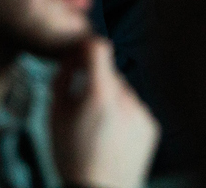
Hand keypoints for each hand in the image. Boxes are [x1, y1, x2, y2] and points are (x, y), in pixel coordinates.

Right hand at [50, 37, 158, 187]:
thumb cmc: (72, 158)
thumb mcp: (55, 116)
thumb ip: (63, 80)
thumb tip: (72, 58)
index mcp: (99, 95)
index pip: (99, 48)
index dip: (87, 47)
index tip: (81, 54)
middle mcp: (125, 99)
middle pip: (110, 74)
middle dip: (97, 82)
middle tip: (84, 106)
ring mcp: (141, 113)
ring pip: (123, 92)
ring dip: (112, 100)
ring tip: (100, 129)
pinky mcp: (151, 126)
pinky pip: (136, 108)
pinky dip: (125, 116)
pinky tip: (114, 137)